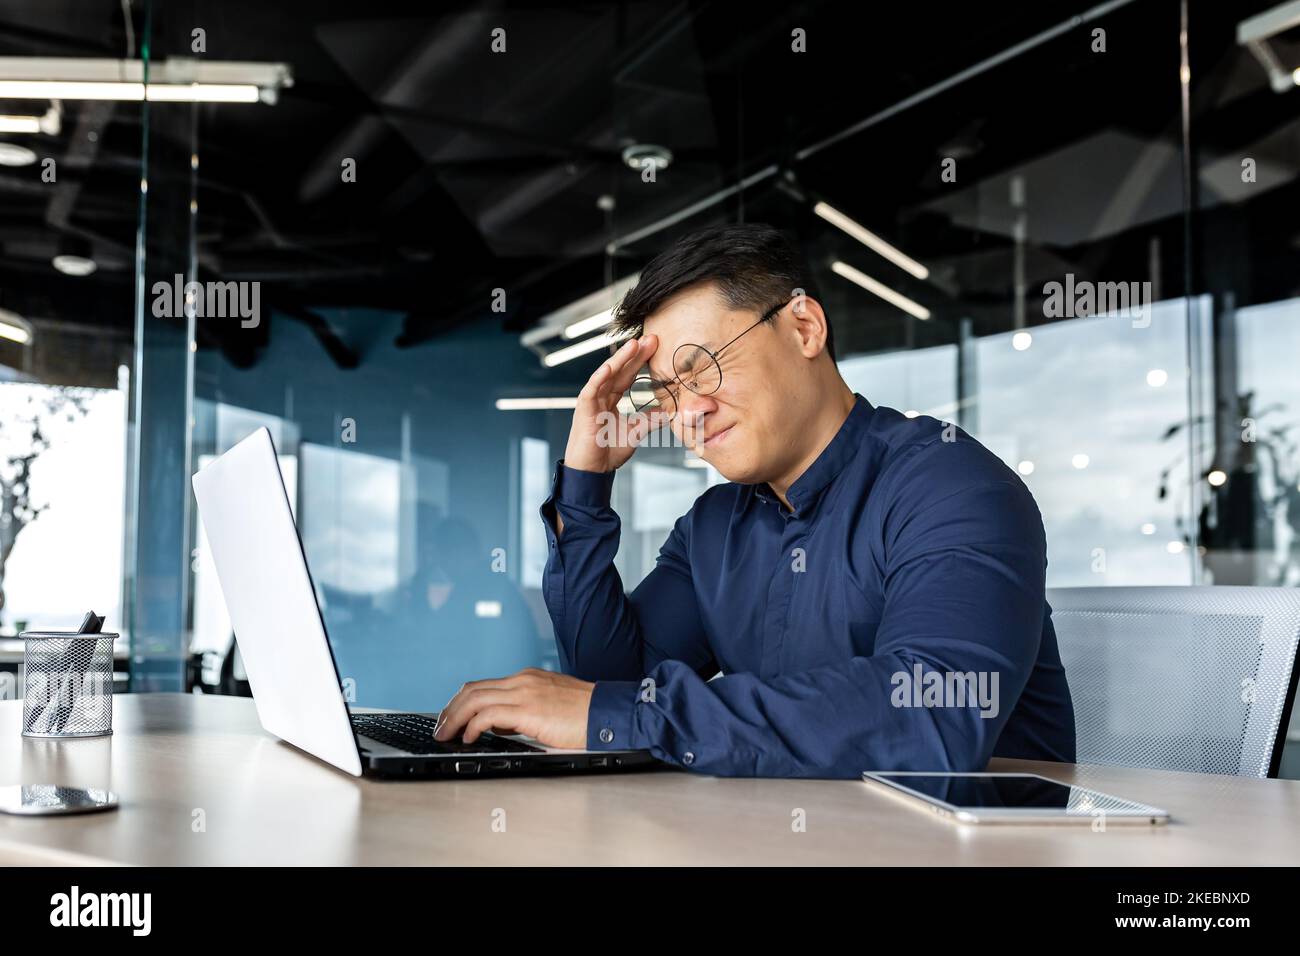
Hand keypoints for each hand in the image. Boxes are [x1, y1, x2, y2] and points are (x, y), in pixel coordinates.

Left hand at [432, 668, 595, 749]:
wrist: (607, 712)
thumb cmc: (583, 713)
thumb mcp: (548, 705)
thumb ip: (521, 710)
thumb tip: (497, 725)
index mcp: (526, 678)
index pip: (483, 685)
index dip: (460, 703)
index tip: (450, 718)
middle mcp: (521, 681)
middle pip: (471, 689)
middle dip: (449, 710)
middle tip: (440, 728)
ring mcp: (524, 692)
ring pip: (474, 699)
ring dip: (454, 719)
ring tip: (446, 735)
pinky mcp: (528, 709)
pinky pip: (488, 715)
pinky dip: (473, 726)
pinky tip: (470, 738)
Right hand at [562, 334, 668, 473]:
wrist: (593, 471)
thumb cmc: (607, 453)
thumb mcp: (635, 432)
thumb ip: (650, 420)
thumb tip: (668, 411)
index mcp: (610, 399)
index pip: (627, 375)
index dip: (640, 361)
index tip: (656, 347)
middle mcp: (600, 396)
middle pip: (619, 370)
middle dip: (634, 354)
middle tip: (651, 338)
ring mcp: (591, 401)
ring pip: (606, 375)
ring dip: (620, 359)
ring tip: (634, 345)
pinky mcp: (583, 409)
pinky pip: (591, 390)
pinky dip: (599, 378)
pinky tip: (610, 367)